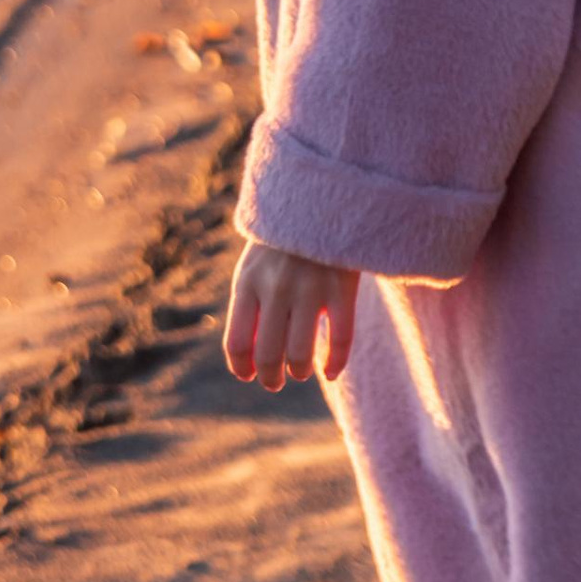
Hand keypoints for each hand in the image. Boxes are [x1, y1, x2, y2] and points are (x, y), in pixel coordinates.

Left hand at [223, 240, 360, 388]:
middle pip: (268, 354)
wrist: (321, 199)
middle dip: (271, 378)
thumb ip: (249, 306)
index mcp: (248, 281)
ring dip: (299, 372)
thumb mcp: (254, 266)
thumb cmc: (283, 241)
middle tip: (276, 382)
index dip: (243, 368)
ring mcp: (310, 288)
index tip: (250, 375)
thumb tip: (246, 360)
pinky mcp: (342, 287)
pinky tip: (330, 372)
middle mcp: (276, 288)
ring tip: (300, 371)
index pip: (238, 343)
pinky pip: (340, 340)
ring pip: (301, 354)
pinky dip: (335, 364)